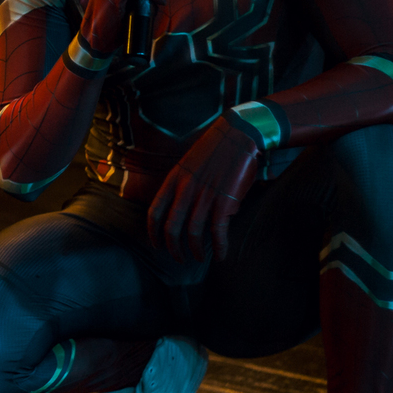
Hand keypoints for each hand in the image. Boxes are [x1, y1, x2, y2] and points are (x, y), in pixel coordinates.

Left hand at [145, 116, 263, 261]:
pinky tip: (221, 255)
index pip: (154, 212)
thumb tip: (182, 207)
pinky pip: (218, 231)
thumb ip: (181, 185)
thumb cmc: (215, 149)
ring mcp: (204, 196)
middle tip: (179, 259)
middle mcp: (185, 190)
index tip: (157, 245)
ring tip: (200, 258)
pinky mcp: (224, 201)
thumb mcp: (187, 163)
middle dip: (173, 248)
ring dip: (196, 250)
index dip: (153, 232)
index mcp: (173, 180)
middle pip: (171, 228)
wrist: (238, 133)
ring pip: (193, 233)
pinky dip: (219, 247)